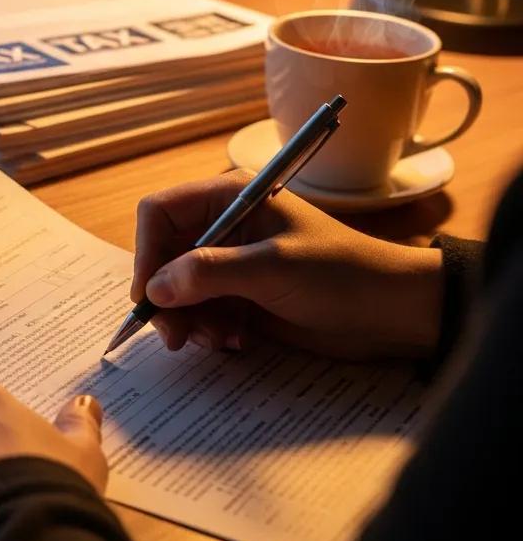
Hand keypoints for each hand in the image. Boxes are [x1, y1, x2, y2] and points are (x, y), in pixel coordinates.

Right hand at [132, 170, 443, 359]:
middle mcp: (223, 225)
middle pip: (163, 255)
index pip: (160, 213)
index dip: (147, 253)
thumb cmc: (339, 275)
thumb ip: (209, 274)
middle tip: (176, 336)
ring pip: (177, 288)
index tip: (149, 297)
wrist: (392, 311)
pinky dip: (207, 329)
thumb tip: (153, 289)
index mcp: (229, 198)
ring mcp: (231, 262)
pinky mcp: (241, 294)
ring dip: (186, 318)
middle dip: (165, 296)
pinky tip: (233, 342)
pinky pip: (201, 310)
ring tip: (213, 341)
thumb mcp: (272, 269)